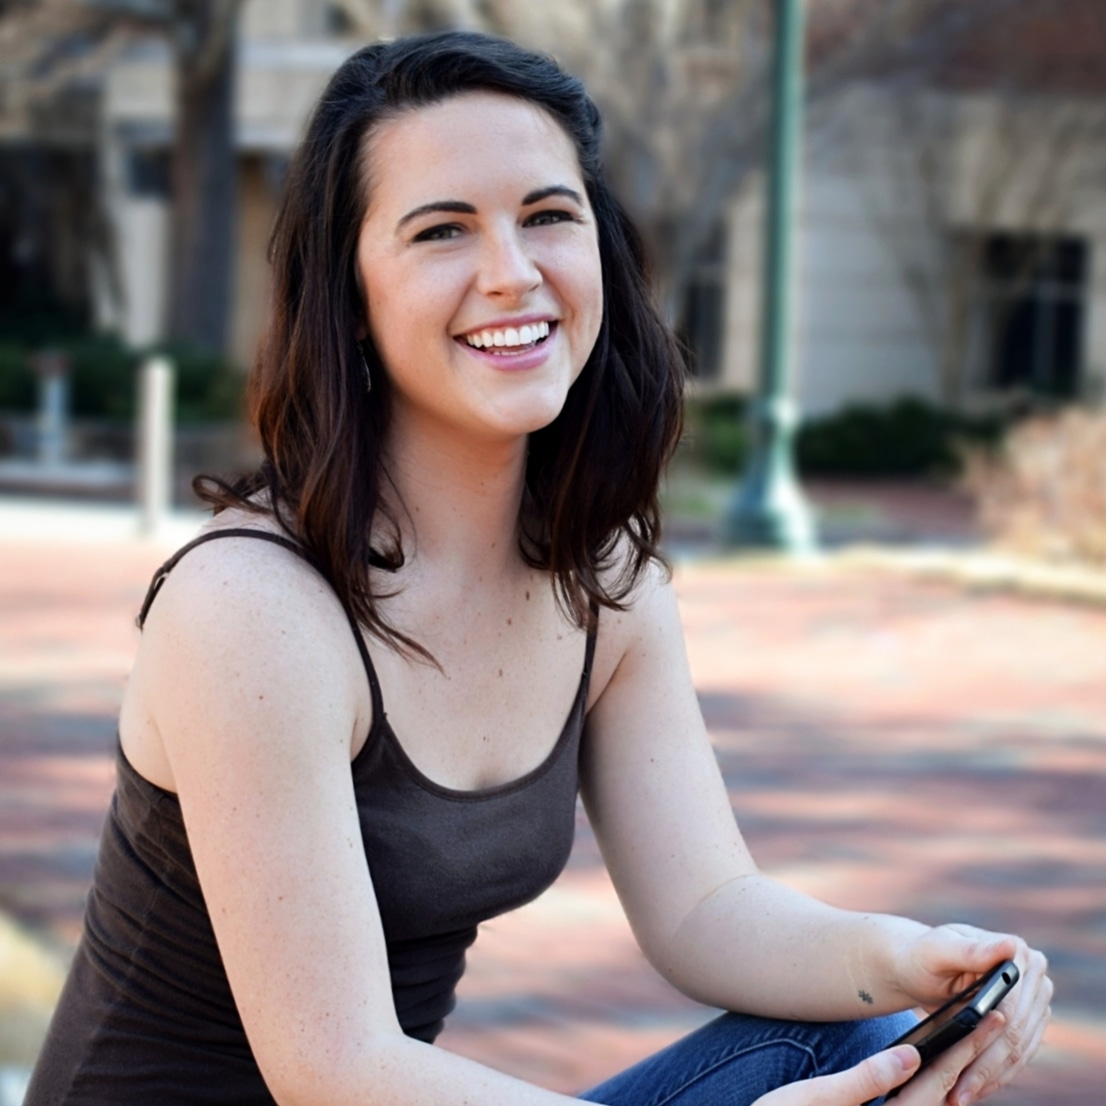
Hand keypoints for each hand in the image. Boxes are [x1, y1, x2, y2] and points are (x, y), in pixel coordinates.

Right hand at [751, 1012, 1005, 1105]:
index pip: (936, 1082)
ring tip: (975, 1032)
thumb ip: (866, 1080)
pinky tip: (934, 1059)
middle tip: (997, 1017)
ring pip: (936, 1101)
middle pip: (947, 1093)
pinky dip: (936, 1081)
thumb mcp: (814, 1099)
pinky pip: (919, 1104)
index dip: (964, 1047)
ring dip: (957, 1067)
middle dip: (971, 1054)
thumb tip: (911, 1055)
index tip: (989, 1016)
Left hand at [889, 923, 1051, 1105]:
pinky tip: (974, 1090)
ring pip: (1019, 1050)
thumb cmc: (923, 954)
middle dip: (987, 1068)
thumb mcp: (939, 950)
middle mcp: (1035, 977)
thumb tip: (1013, 945)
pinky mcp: (1028, 1022)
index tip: (965, 1068)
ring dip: (992, 1078)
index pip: (1013, 1008)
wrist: (917, 965)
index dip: (991, 1040)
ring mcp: (1035, 1002)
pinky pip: (1018, 1055)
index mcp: (1020, 954)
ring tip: (961, 1098)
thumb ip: (973, 950)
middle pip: (1016, 1033)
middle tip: (958, 1096)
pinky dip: (996, 1075)